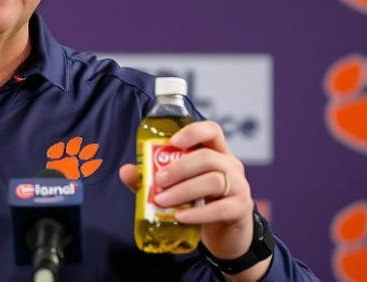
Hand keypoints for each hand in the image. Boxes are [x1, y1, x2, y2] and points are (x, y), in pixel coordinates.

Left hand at [119, 120, 270, 280]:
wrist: (225, 235)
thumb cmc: (200, 203)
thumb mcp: (177, 188)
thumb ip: (151, 179)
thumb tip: (126, 170)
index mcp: (216, 153)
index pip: (212, 130)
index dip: (193, 132)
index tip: (173, 141)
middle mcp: (230, 165)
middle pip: (208, 157)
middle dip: (180, 167)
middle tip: (158, 180)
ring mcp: (239, 187)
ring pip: (214, 181)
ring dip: (184, 190)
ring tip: (162, 200)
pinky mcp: (241, 209)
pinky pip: (219, 209)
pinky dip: (197, 212)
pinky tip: (180, 216)